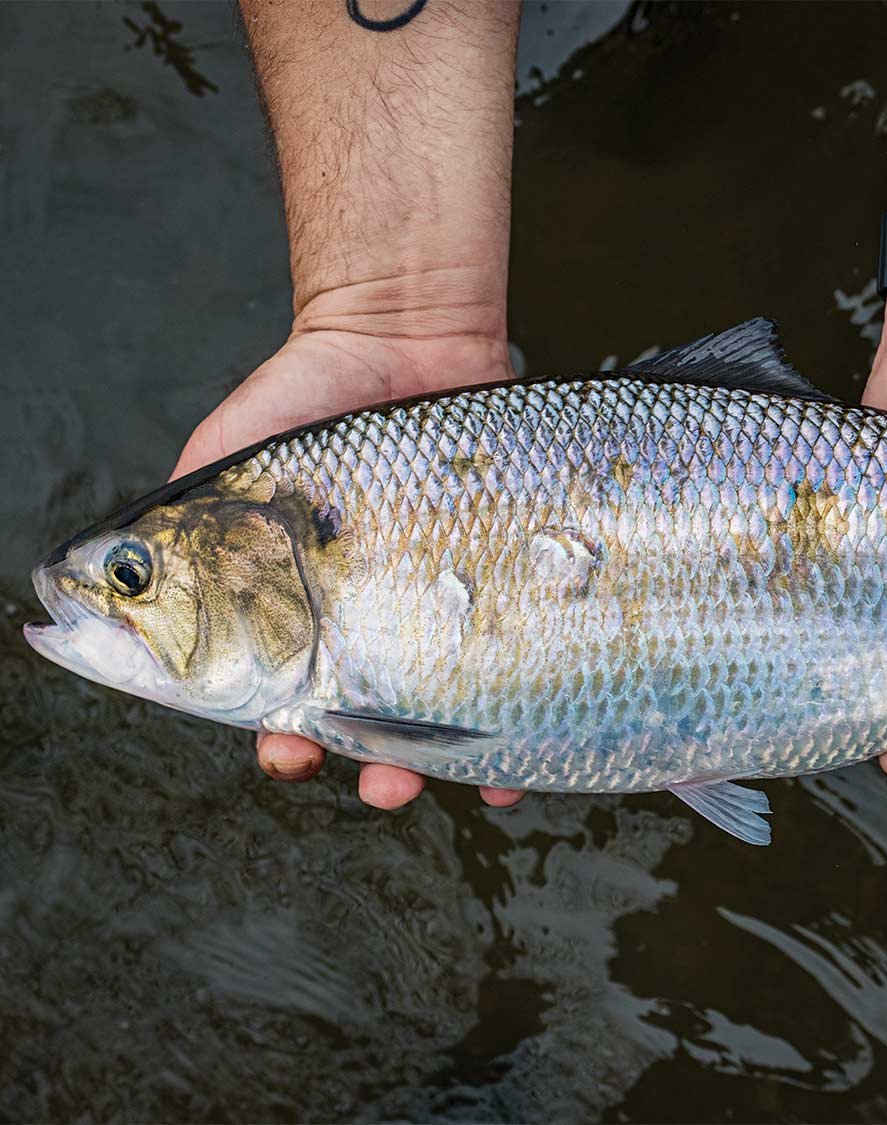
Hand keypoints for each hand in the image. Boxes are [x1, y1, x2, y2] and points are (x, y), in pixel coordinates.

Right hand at [172, 289, 524, 810]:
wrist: (403, 341)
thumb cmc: (303, 401)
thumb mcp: (224, 460)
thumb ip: (181, 526)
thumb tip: (102, 580)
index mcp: (296, 616)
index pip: (286, 703)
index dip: (285, 740)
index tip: (289, 752)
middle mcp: (371, 625)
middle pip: (375, 726)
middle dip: (376, 769)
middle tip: (383, 783)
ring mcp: (439, 613)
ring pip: (446, 716)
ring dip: (446, 766)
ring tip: (459, 781)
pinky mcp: (498, 591)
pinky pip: (514, 668)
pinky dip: (517, 730)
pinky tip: (517, 762)